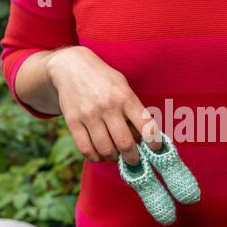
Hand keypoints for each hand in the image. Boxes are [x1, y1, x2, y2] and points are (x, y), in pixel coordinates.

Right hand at [46, 46, 160, 163]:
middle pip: (125, 144)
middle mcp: (108, 106)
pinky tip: (100, 154)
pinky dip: (96, 157)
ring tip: (117, 155)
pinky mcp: (72, 121)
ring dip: (114, 158)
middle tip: (135, 160)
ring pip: (106, 150)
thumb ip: (134, 111)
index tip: (155, 151)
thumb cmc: (105, 80)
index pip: (147, 127)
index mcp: (126, 97)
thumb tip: (142, 139)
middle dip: (133, 158)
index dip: (154, 144)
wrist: (71, 66)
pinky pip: (86, 149)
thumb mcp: (124, 87)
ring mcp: (89, 114)